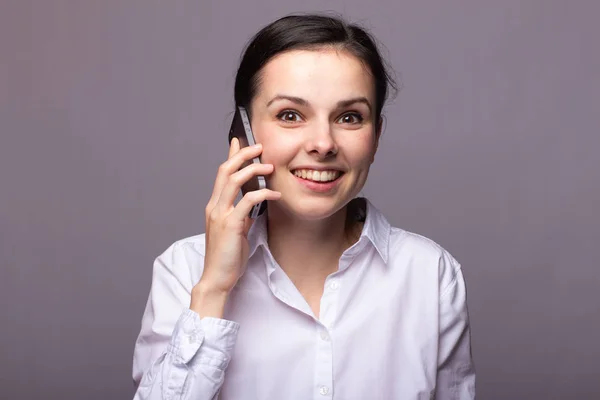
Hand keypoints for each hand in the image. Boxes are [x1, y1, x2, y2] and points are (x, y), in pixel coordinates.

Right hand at [190, 138, 280, 316]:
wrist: (217, 279)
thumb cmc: (226, 257)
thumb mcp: (235, 231)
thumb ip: (240, 216)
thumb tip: (250, 206)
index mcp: (215, 206)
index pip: (221, 174)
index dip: (230, 155)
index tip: (239, 141)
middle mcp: (214, 206)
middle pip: (225, 170)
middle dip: (242, 154)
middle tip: (259, 146)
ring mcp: (221, 215)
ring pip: (233, 180)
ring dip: (253, 170)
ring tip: (270, 167)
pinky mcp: (230, 225)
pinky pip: (247, 201)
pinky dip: (263, 193)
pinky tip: (275, 194)